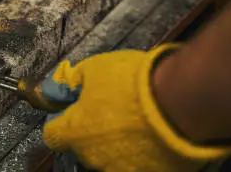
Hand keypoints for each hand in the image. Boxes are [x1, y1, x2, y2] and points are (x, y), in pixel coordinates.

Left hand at [40, 44, 230, 171]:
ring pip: (110, 157)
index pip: (53, 135)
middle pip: (83, 147)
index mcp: (74, 132)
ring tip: (137, 123)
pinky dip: (142, 153)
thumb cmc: (129, 83)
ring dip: (117, 143)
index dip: (62, 121)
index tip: (74, 110)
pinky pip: (138, 163)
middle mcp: (92, 158)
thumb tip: (62, 86)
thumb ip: (74, 81)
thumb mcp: (94, 68)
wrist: (178, 102)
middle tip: (112, 110)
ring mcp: (119, 170)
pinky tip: (153, 136)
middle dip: (92, 131)